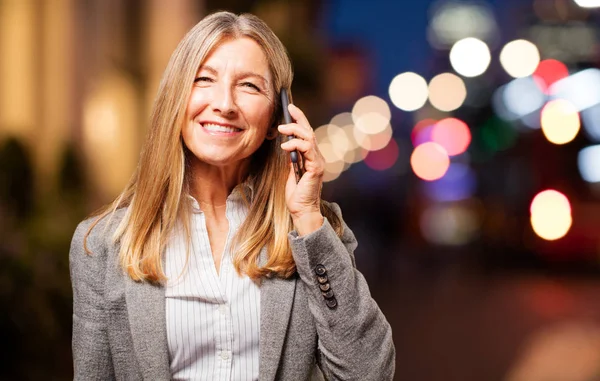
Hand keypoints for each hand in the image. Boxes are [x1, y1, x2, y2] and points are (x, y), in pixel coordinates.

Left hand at [278, 104, 324, 235]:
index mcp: (312, 157)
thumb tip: (287, 145)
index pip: (307, 134)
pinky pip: (307, 149)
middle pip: (310, 131)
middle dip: (299, 118)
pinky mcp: (316, 168)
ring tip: (282, 128)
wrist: (301, 211)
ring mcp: (318, 162)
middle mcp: (317, 157)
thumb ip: (292, 158)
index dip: (300, 120)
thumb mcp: (291, 172)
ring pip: (309, 137)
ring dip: (295, 130)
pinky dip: (295, 144)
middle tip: (288, 108)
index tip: (291, 109)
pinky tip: (284, 146)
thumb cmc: (296, 195)